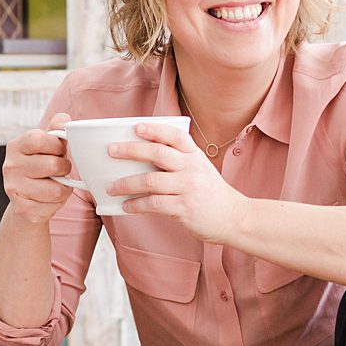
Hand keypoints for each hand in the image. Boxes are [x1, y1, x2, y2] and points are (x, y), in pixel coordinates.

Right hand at [3, 112, 74, 223]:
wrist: (27, 204)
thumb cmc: (41, 169)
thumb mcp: (47, 146)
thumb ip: (56, 129)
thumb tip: (65, 119)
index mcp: (15, 146)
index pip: (39, 139)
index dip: (57, 145)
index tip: (59, 150)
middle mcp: (10, 166)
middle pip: (52, 164)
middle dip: (64, 168)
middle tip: (58, 170)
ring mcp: (13, 188)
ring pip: (56, 187)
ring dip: (63, 187)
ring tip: (54, 184)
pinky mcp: (22, 208)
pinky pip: (54, 203)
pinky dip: (58, 201)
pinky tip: (48, 198)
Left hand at [106, 122, 248, 243]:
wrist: (234, 218)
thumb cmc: (212, 193)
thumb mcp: (200, 170)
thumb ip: (179, 162)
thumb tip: (142, 160)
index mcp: (195, 156)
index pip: (174, 136)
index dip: (155, 130)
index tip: (136, 127)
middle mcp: (192, 168)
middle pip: (157, 154)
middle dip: (131, 151)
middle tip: (111, 151)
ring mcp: (188, 188)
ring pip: (151, 180)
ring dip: (126, 183)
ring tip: (111, 187)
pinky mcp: (184, 208)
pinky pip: (154, 204)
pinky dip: (137, 204)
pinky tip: (126, 206)